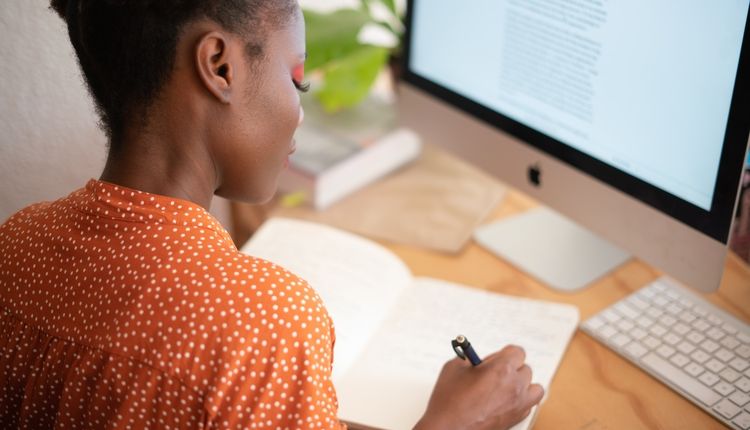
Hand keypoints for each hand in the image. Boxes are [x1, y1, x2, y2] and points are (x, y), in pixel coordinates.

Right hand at [414, 345, 543, 429]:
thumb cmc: (449, 402)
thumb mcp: (454, 368)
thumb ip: (470, 358)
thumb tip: (477, 358)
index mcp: (501, 369)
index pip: (517, 352)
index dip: (505, 354)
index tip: (497, 357)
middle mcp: (514, 386)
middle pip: (525, 369)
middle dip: (511, 369)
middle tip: (494, 373)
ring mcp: (518, 404)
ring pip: (534, 388)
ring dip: (523, 385)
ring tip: (507, 387)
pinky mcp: (516, 419)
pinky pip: (529, 405)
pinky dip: (521, 401)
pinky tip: (505, 401)